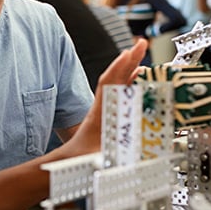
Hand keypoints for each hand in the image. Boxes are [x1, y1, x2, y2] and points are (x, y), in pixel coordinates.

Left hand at [60, 39, 146, 158]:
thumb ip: (108, 158)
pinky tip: (136, 81)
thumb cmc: (80, 161)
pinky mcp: (108, 115)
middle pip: (115, 78)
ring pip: (118, 84)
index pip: (108, 85)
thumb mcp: (96, 160)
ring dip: (129, 70)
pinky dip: (129, 84)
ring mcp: (105, 109)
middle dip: (128, 60)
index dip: (119, 68)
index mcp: (99, 115)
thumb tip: (120, 162)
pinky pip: (120, 94)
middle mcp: (102, 108)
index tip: (129, 53)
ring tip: (141, 57)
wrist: (69, 165)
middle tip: (140, 44)